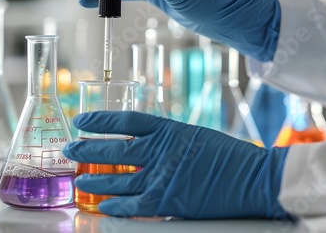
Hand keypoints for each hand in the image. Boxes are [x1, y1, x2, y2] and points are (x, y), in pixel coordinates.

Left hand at [62, 111, 290, 218]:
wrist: (254, 178)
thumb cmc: (227, 155)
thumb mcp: (193, 135)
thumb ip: (165, 138)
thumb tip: (139, 143)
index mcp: (168, 129)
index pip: (125, 121)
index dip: (100, 120)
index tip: (82, 121)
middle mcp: (161, 151)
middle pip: (114, 149)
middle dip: (88, 149)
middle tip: (71, 149)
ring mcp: (162, 177)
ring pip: (118, 179)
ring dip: (95, 180)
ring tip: (79, 179)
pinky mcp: (168, 201)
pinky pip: (133, 205)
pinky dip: (115, 205)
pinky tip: (102, 205)